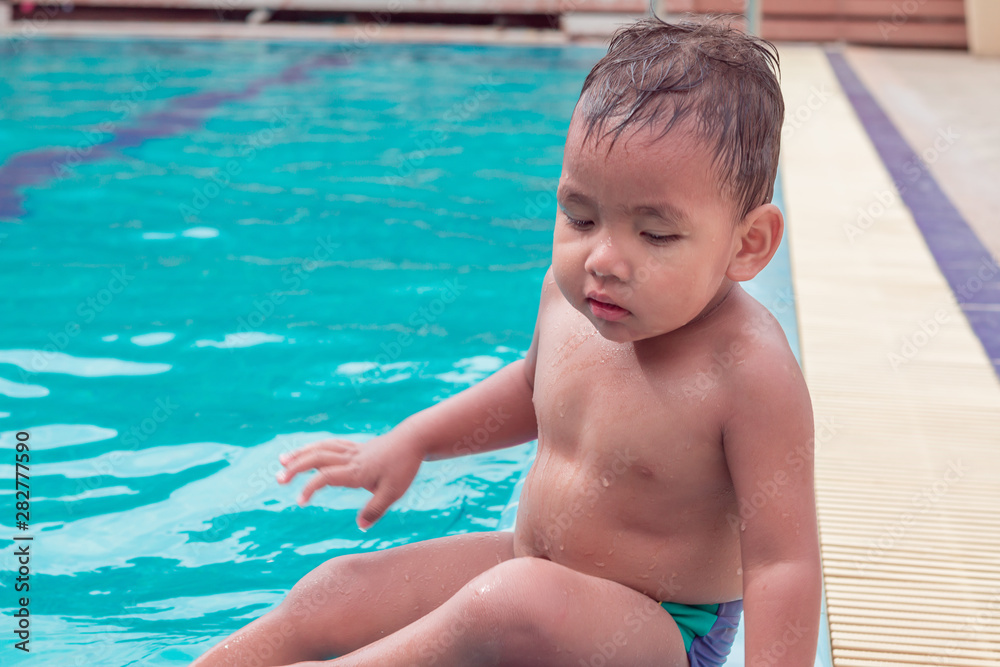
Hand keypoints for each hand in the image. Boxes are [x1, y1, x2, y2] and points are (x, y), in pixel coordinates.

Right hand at [277, 434, 423, 530]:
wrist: (413, 440)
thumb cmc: (403, 467)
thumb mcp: (394, 492)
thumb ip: (376, 510)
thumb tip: (360, 527)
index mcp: (356, 471)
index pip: (325, 476)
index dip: (310, 487)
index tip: (300, 501)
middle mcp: (349, 459)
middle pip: (316, 458)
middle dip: (295, 467)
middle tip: (278, 478)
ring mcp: (351, 451)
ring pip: (320, 449)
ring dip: (300, 454)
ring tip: (282, 460)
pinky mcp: (355, 447)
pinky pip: (329, 444)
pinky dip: (314, 448)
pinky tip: (307, 452)